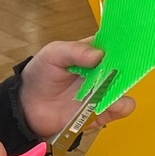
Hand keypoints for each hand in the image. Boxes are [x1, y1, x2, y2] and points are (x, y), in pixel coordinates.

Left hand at [20, 40, 135, 140]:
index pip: (115, 45)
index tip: (128, 45)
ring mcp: (102, 92)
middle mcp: (102, 72)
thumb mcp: (53, 54)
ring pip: (124, 89)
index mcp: (93, 53)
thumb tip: (99, 55)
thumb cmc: (40, 75)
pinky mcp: (101, 111)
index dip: (123, 44)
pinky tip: (106, 105)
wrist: (26, 106)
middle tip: (117, 70)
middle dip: (127, 68)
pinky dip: (119, 107)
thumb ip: (74, 51)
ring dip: (121, 90)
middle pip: (125, 68)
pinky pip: (119, 110)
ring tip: (108, 91)